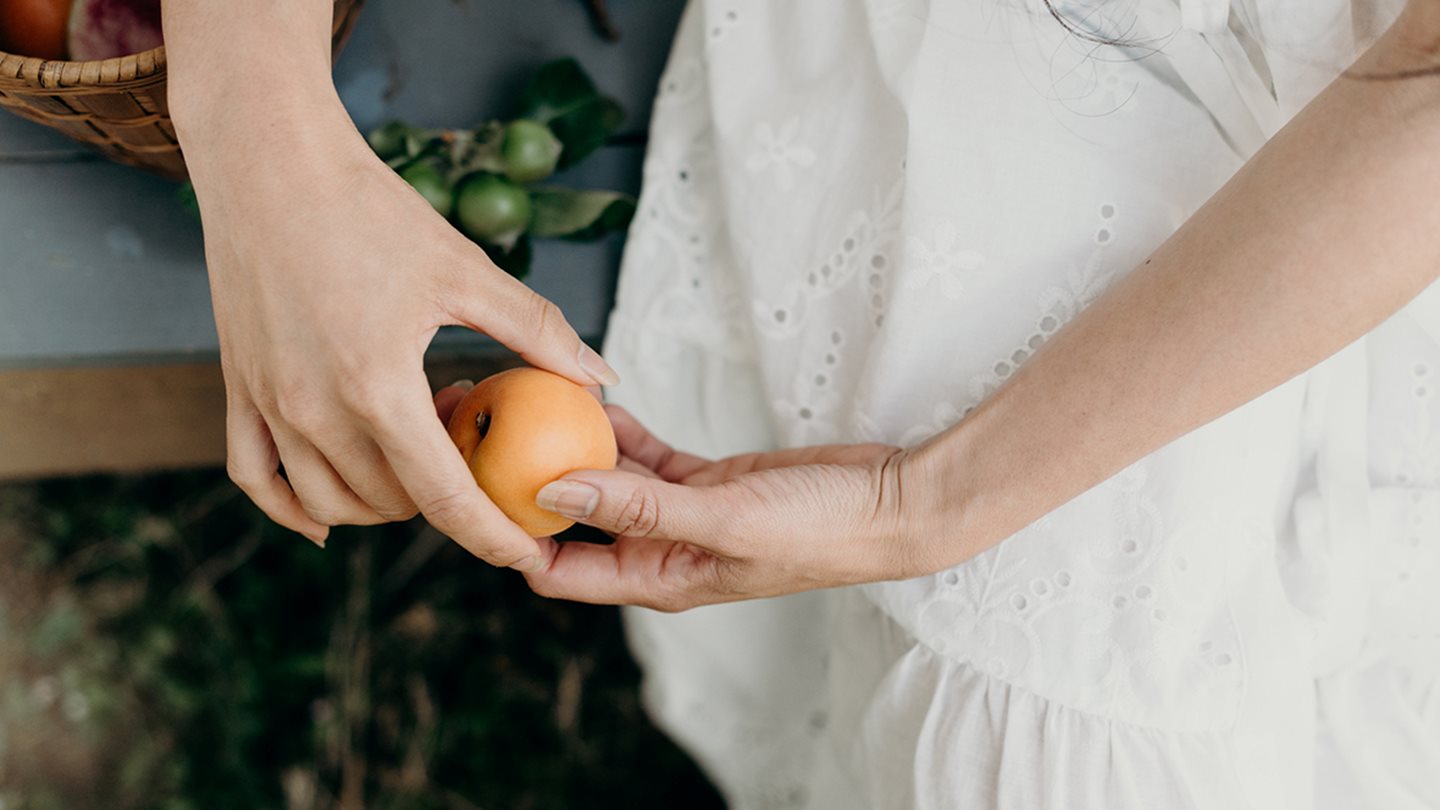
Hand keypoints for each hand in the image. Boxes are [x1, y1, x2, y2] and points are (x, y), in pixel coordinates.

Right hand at [184, 106, 616, 566]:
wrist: (270, 163)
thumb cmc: (373, 210)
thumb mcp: (466, 269)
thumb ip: (537, 330)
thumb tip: (602, 378)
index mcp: (378, 386)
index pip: (445, 497)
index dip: (493, 537)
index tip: (529, 554)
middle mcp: (315, 408)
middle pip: (392, 504)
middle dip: (448, 502)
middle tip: (479, 453)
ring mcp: (267, 403)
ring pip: (330, 501)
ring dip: (385, 505)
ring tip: (422, 453)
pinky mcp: (237, 388)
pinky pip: (256, 477)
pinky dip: (293, 509)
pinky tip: (329, 519)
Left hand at [515, 406, 944, 610]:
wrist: (889, 505)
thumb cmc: (819, 529)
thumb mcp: (723, 518)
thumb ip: (639, 506)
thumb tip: (552, 488)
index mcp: (657, 580)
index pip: (558, 572)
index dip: (512, 537)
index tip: (477, 486)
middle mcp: (660, 553)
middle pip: (573, 523)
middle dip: (529, 483)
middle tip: (491, 431)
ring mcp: (682, 516)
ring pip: (608, 481)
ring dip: (575, 448)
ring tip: (537, 402)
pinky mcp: (706, 481)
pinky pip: (646, 456)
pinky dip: (622, 431)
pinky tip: (597, 400)